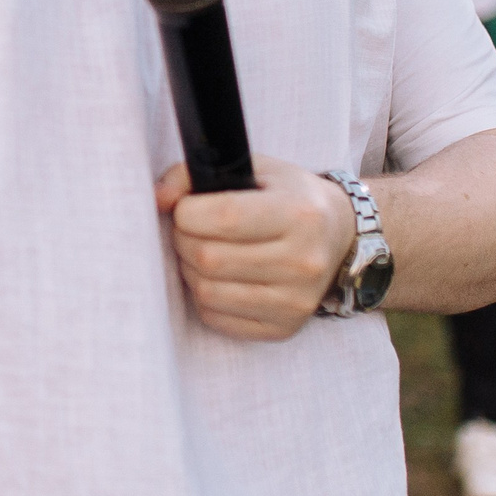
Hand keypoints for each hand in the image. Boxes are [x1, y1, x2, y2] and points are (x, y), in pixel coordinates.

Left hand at [157, 154, 354, 341]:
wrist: (338, 236)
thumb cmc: (286, 196)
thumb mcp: (252, 168)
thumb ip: (195, 175)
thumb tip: (157, 198)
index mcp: (299, 214)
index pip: (225, 217)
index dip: (187, 212)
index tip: (186, 208)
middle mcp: (304, 261)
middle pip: (209, 258)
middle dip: (183, 240)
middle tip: (190, 230)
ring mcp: (296, 300)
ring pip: (207, 292)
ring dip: (189, 270)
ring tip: (201, 252)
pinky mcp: (284, 327)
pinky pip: (216, 318)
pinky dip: (203, 298)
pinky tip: (217, 278)